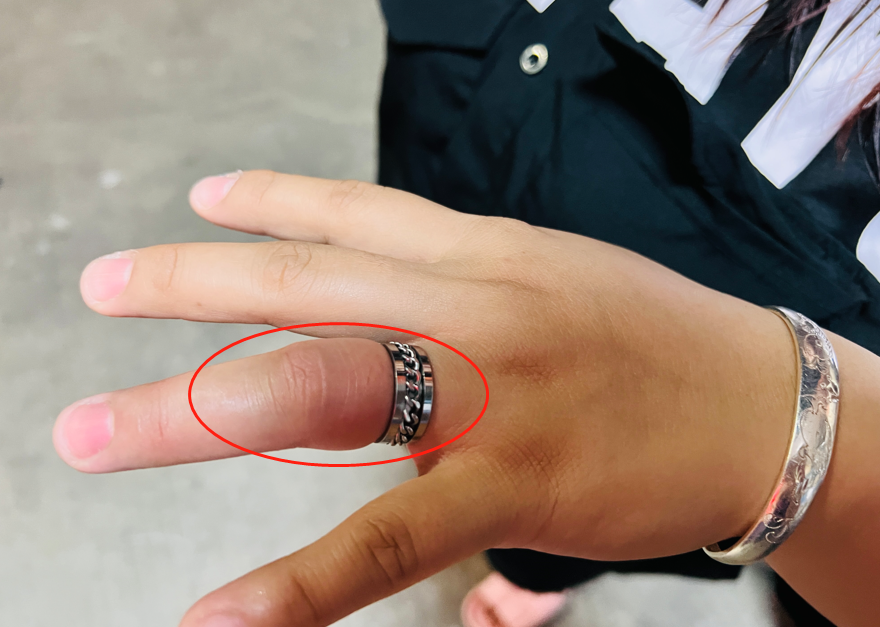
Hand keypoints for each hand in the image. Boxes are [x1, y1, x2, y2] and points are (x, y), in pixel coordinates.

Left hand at [54, 171, 797, 626]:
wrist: (762, 399)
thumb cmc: (656, 340)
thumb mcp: (556, 280)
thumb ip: (468, 285)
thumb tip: (392, 306)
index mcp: (488, 250)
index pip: (356, 209)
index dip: (269, 196)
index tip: (197, 200)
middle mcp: (475, 303)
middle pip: (306, 283)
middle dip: (190, 286)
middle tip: (99, 288)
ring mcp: (489, 392)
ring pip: (319, 386)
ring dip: (191, 411)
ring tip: (94, 434)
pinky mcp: (513, 483)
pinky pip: (389, 534)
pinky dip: (301, 581)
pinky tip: (224, 615)